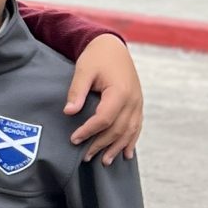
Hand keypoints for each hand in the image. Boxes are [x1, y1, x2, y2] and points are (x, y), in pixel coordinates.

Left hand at [64, 36, 142, 162]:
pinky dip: (131, 141)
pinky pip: (136, 126)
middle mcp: (133, 100)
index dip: (89, 131)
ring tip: (104, 161)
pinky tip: (127, 154)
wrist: (112, 46)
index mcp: (120, 91)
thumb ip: (77, 91)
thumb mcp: (83, 70)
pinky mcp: (138, 104)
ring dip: (117, 148)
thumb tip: (69, 112)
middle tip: (85, 157)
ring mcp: (138, 103)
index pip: (104, 119)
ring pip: (129, 131)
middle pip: (117, 129)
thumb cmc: (96, 57)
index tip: (74, 139)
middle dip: (101, 144)